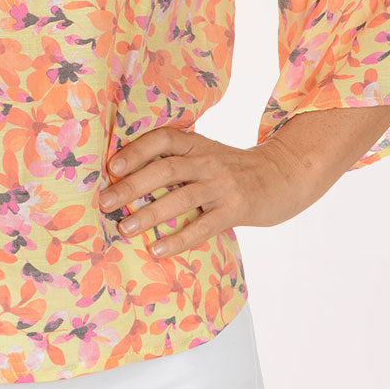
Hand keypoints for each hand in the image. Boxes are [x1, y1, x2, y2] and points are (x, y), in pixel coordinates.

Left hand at [98, 125, 315, 257]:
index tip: (112, 167)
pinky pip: (203, 227)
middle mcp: (208, 161)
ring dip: (149, 214)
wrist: (284, 175)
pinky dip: (178, 239)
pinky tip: (158, 250)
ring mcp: (223, 186)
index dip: (137, 150)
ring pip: (181, 198)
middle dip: (131, 187)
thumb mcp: (208, 153)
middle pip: (165, 170)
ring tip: (124, 228)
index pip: (164, 138)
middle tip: (105, 203)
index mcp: (197, 144)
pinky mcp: (236, 210)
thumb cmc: (234, 169)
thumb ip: (177, 159)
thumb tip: (127, 177)